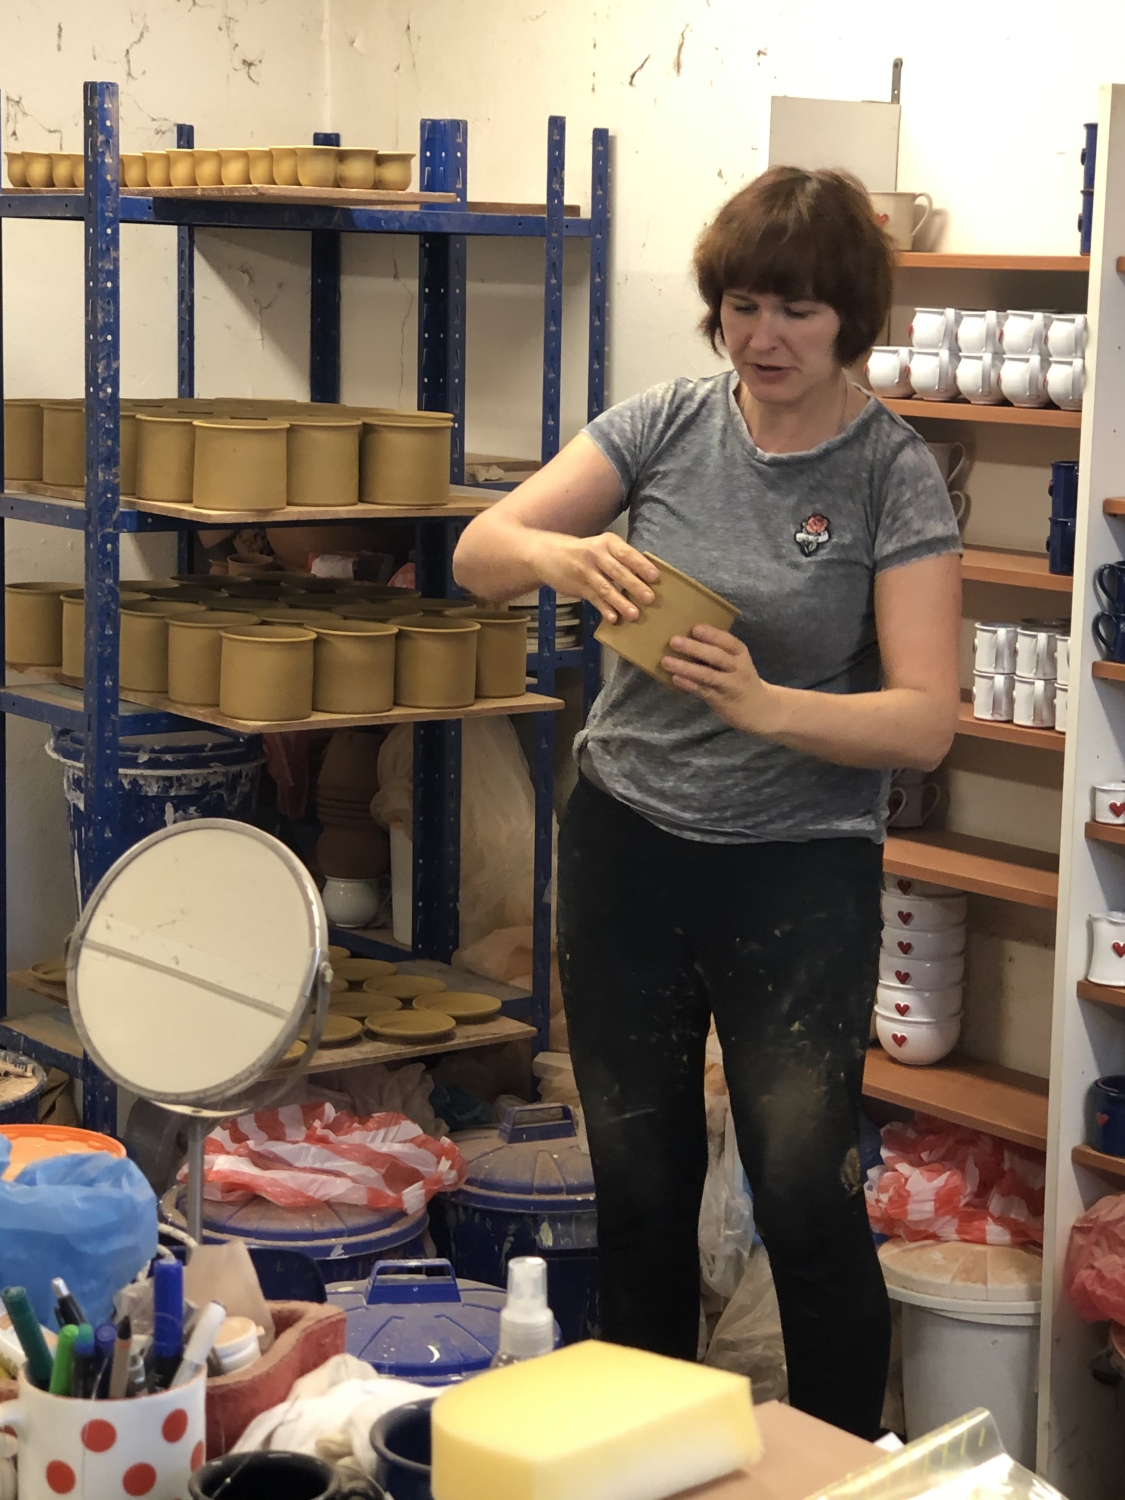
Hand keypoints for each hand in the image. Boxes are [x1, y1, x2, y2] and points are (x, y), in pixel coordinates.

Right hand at [528, 532, 659, 623]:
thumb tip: (647, 577)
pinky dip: (604, 609)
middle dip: (634, 585)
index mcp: (607, 542)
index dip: (641, 565)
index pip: (626, 553)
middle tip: (650, 598)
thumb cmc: (583, 551)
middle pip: (618, 572)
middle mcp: (596, 555)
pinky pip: (593, 599)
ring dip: (621, 602)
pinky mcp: (578, 586)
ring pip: (606, 588)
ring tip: (634, 614)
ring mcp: (585, 571)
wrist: (546, 553)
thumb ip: (620, 559)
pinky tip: (613, 618)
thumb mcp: (601, 547)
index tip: (655, 576)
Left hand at [663, 626, 778, 734]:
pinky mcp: (720, 700)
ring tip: (666, 661)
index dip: (712, 634)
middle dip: (694, 648)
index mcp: (741, 654)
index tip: (695, 628)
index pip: (728, 641)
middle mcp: (737, 669)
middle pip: (716, 657)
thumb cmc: (740, 678)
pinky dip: (688, 684)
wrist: (758, 708)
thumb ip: (719, 651)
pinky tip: (674, 678)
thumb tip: (687, 636)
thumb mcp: (737, 661)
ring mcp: (729, 685)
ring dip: (685, 667)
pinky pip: (702, 690)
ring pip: (707, 675)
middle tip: (673, 641)